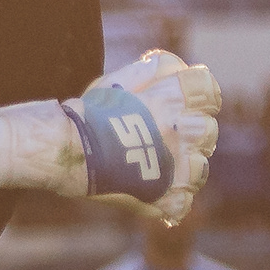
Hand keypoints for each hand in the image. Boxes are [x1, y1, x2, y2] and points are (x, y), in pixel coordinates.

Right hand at [0, 51, 221, 224]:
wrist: (61, 149)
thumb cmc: (87, 113)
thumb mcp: (117, 81)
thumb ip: (152, 71)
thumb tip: (178, 66)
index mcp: (168, 99)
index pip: (208, 89)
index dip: (203, 95)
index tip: (193, 103)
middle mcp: (176, 132)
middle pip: (208, 132)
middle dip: (193, 135)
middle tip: (168, 139)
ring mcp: (172, 167)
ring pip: (199, 170)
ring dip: (183, 169)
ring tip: (158, 168)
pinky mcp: (161, 198)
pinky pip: (182, 203)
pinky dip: (170, 202)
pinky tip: (153, 194)